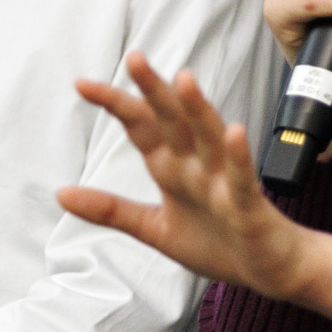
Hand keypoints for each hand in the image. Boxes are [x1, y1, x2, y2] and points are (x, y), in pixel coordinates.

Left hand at [58, 52, 331, 328]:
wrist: (270, 272)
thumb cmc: (219, 244)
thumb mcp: (154, 229)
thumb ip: (111, 210)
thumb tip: (61, 194)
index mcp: (173, 169)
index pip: (142, 129)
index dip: (117, 106)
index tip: (82, 84)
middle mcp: (197, 167)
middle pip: (173, 122)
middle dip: (154, 91)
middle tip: (134, 59)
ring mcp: (225, 182)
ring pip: (209, 139)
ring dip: (198, 109)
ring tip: (184, 80)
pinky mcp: (248, 205)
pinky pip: (243, 178)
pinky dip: (238, 156)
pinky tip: (234, 133)